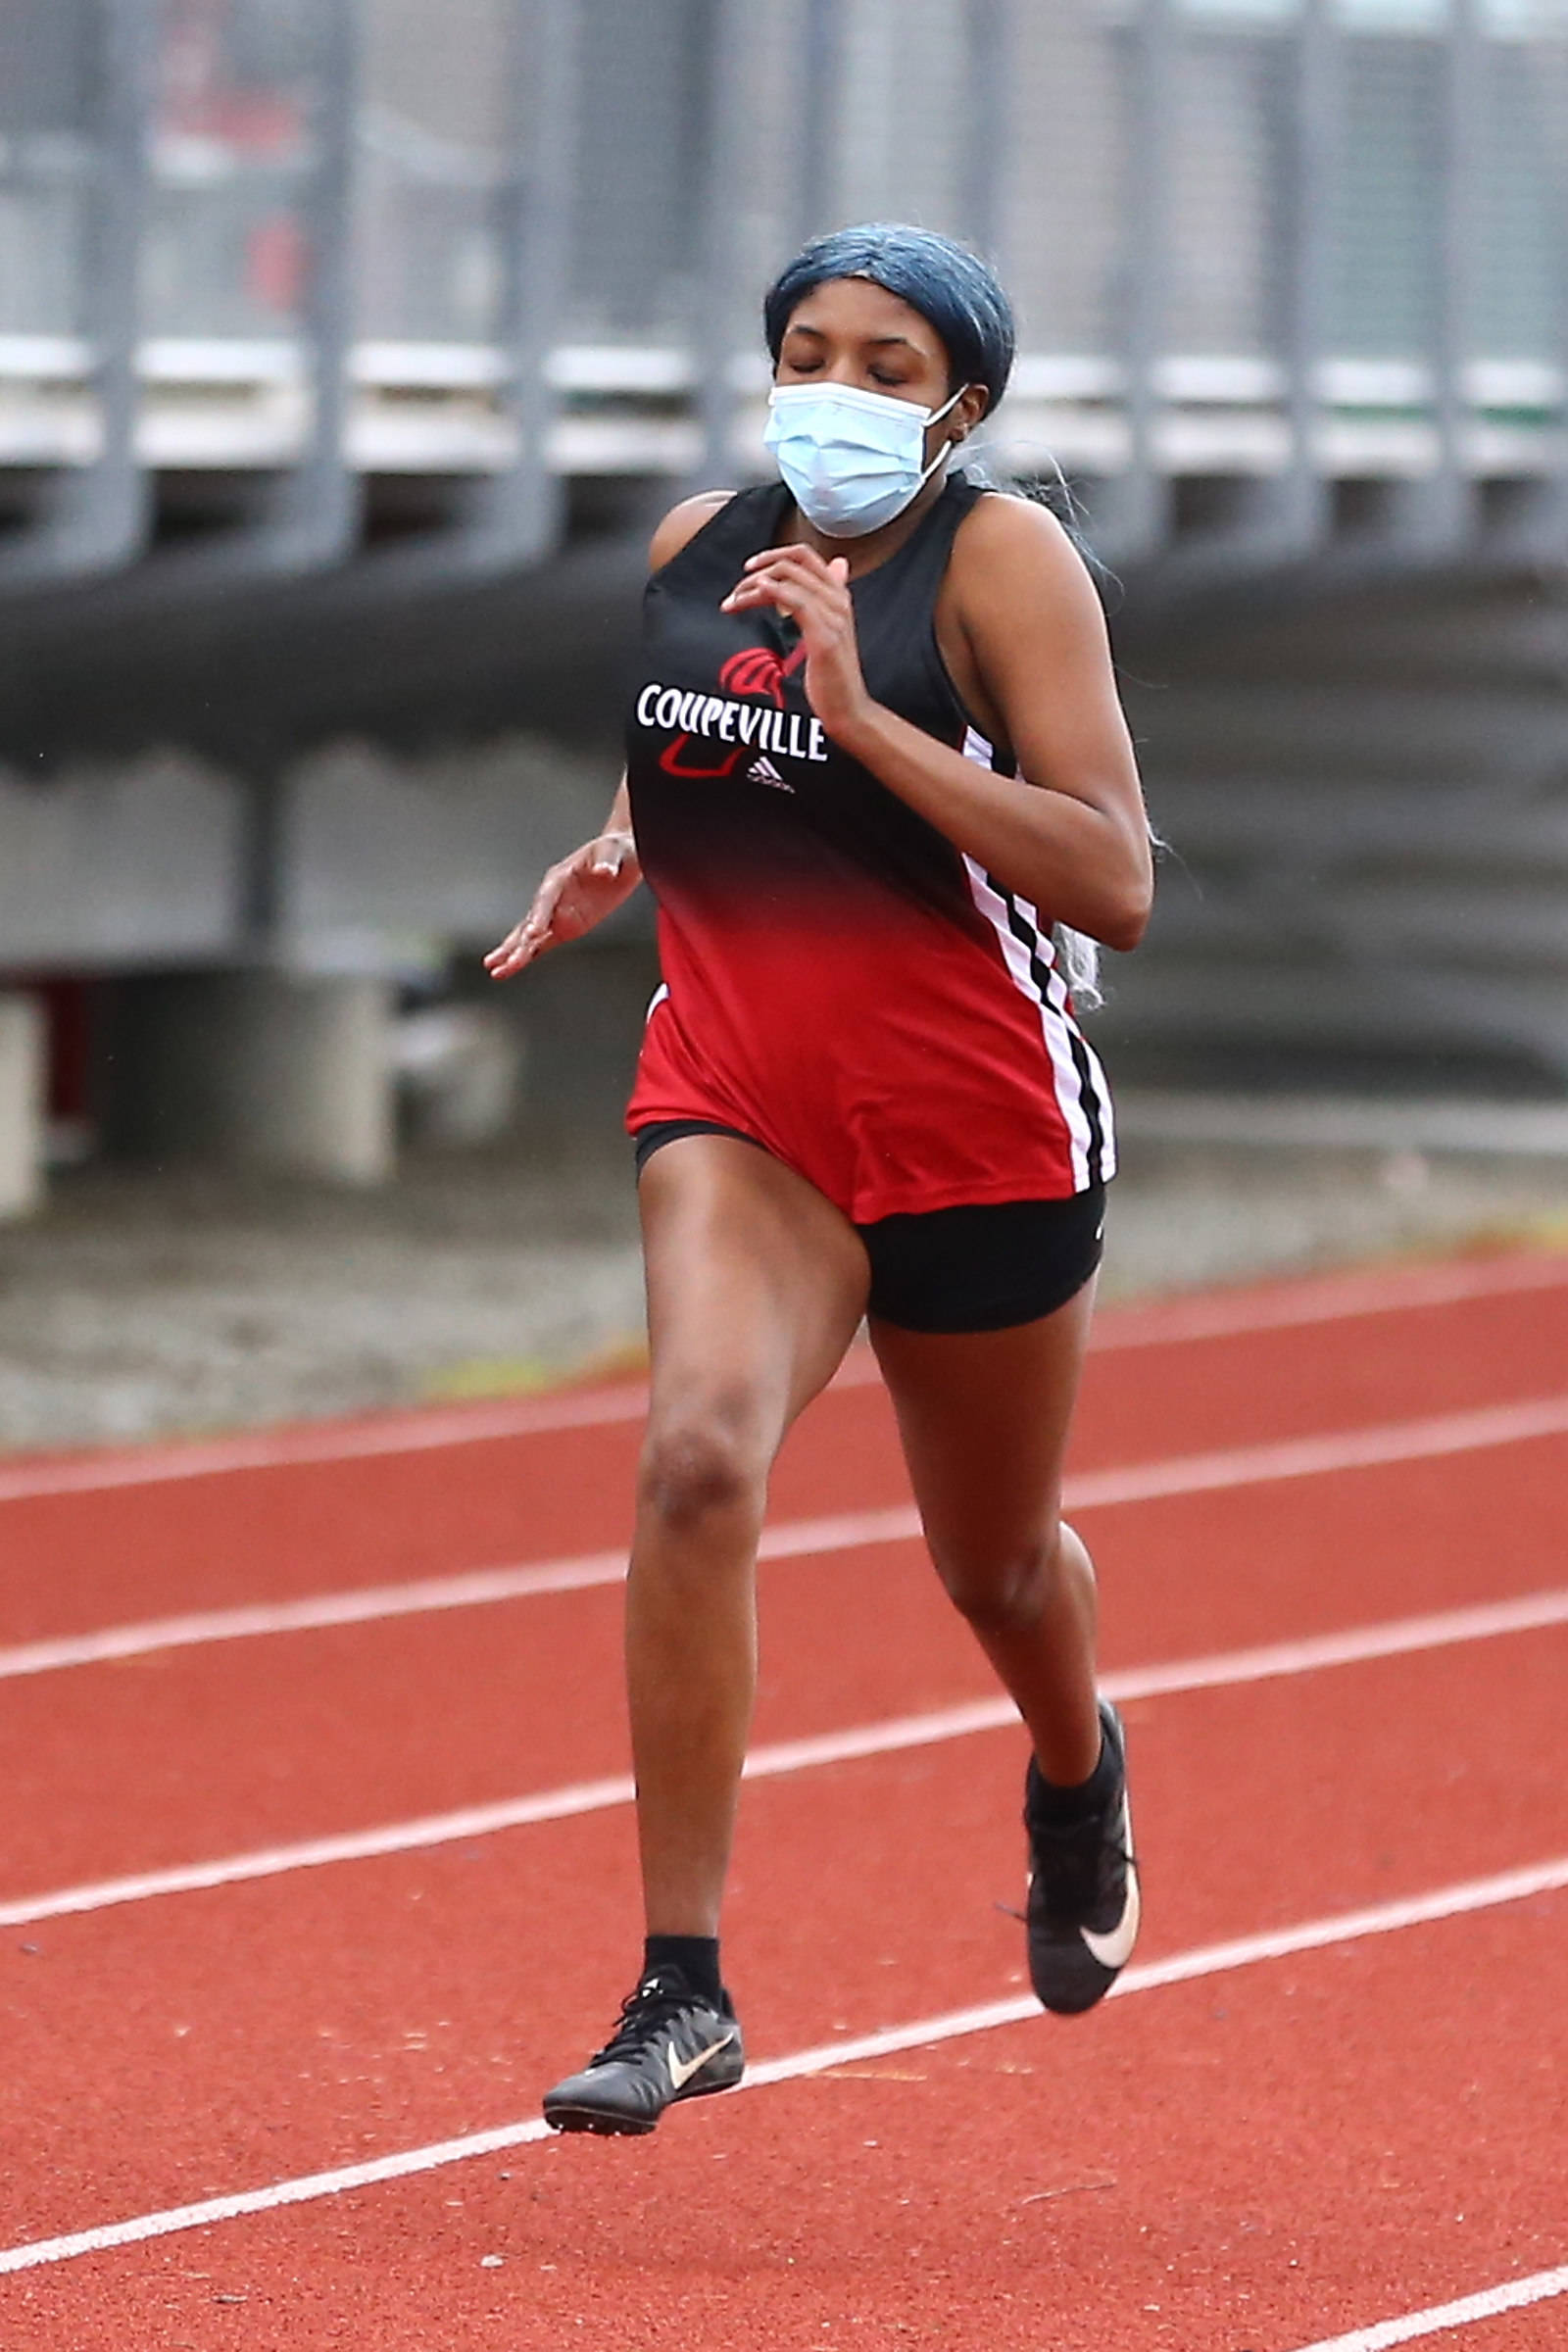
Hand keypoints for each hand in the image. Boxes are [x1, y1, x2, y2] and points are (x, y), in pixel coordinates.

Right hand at [484, 831, 639, 978]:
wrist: (621, 857)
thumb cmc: (616, 850)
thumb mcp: (615, 850)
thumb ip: (607, 861)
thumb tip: (604, 871)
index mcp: (561, 876)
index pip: (547, 898)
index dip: (540, 914)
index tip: (533, 932)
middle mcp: (553, 896)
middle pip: (531, 920)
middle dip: (519, 942)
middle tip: (505, 960)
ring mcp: (557, 913)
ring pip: (530, 936)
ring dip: (515, 953)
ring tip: (496, 971)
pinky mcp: (566, 927)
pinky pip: (544, 943)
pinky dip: (529, 955)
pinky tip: (512, 967)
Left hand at [720, 545, 874, 742]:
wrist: (848, 709)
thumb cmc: (832, 676)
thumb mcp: (828, 630)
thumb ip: (824, 600)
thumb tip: (838, 565)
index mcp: (838, 595)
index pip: (805, 556)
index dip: (774, 554)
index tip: (749, 569)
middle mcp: (838, 599)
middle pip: (794, 562)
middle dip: (758, 570)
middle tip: (735, 591)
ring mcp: (834, 616)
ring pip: (789, 578)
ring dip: (753, 586)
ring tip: (733, 601)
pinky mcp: (825, 635)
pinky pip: (796, 601)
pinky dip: (771, 592)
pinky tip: (753, 596)